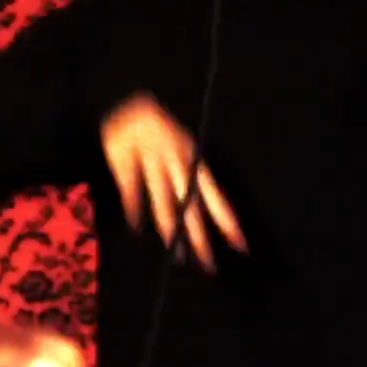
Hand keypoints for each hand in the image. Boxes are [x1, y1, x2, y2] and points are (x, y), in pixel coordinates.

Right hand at [100, 94, 245, 270]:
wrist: (129, 102)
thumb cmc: (158, 130)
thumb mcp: (181, 150)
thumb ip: (188, 180)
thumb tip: (196, 212)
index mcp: (192, 161)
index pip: (214, 196)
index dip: (226, 219)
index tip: (240, 243)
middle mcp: (177, 163)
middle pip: (190, 204)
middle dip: (199, 235)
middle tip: (208, 264)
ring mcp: (152, 160)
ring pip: (164, 199)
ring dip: (171, 228)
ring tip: (177, 253)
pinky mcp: (127, 159)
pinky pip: (132, 186)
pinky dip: (134, 207)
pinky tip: (136, 228)